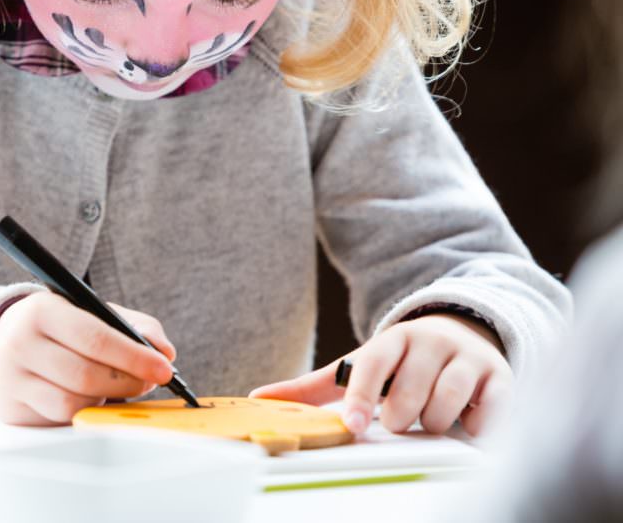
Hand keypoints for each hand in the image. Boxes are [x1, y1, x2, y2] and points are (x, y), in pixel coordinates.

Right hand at [0, 291, 176, 425]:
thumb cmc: (58, 327)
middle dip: (128, 382)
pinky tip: (91, 397)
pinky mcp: (13, 409)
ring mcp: (12, 379)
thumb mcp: (90, 312)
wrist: (1, 341)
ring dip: (106, 399)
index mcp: (42, 310)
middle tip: (149, 382)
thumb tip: (165, 352)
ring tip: (116, 386)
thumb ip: (134, 325)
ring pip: (74, 402)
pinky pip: (60, 418)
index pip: (95, 337)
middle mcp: (21, 343)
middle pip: (87, 375)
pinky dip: (85, 410)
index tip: (164, 368)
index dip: (135, 356)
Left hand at [249, 313, 511, 436]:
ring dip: (434, 423)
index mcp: (391, 340)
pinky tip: (468, 424)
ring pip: (447, 404)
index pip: (372, 366)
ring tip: (430, 419)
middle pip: (409, 393)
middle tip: (399, 420)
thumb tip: (259, 396)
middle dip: (400, 417)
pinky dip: (478, 425)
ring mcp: (467, 358)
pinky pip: (491, 409)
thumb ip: (312, 386)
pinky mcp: (499, 376)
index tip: (354, 424)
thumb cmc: (400, 361)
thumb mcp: (359, 366)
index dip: (362, 397)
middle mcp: (430, 342)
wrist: (459, 334)